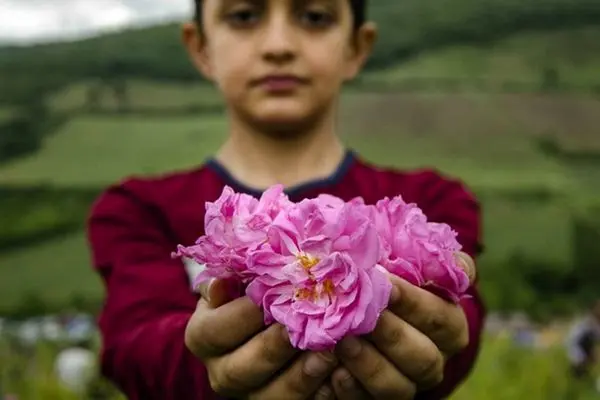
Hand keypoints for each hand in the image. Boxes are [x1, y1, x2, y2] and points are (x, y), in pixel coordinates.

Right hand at [184, 279, 338, 398]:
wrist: (268, 320)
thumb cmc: (253, 291)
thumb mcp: (236, 279)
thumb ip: (231, 277)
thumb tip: (220, 282)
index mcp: (204, 337)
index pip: (214, 331)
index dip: (242, 315)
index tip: (270, 297)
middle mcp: (222, 371)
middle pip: (239, 371)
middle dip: (272, 349)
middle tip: (299, 329)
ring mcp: (252, 393)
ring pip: (271, 396)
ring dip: (301, 376)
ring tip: (328, 354)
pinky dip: (320, 392)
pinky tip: (340, 373)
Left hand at [330, 252, 476, 398]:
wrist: (363, 303)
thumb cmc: (387, 275)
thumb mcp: (407, 258)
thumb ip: (428, 255)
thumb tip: (441, 247)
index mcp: (447, 324)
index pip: (440, 318)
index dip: (414, 302)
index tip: (382, 280)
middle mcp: (432, 358)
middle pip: (422, 357)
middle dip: (389, 334)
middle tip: (359, 314)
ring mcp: (406, 383)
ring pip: (397, 386)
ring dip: (368, 363)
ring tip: (340, 340)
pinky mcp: (376, 398)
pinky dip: (350, 388)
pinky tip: (333, 371)